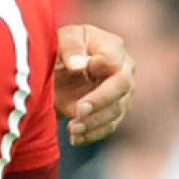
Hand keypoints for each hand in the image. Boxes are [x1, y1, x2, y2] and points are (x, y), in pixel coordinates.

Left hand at [55, 24, 132, 145]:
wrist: (54, 69)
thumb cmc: (59, 47)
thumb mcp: (60, 40)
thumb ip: (70, 47)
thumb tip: (79, 65)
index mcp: (112, 47)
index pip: (114, 59)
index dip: (99, 68)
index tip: (76, 71)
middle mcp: (123, 70)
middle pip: (122, 87)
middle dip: (100, 101)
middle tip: (78, 111)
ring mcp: (121, 93)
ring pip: (116, 111)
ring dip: (94, 122)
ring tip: (72, 129)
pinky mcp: (113, 111)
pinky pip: (109, 126)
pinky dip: (93, 134)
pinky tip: (76, 138)